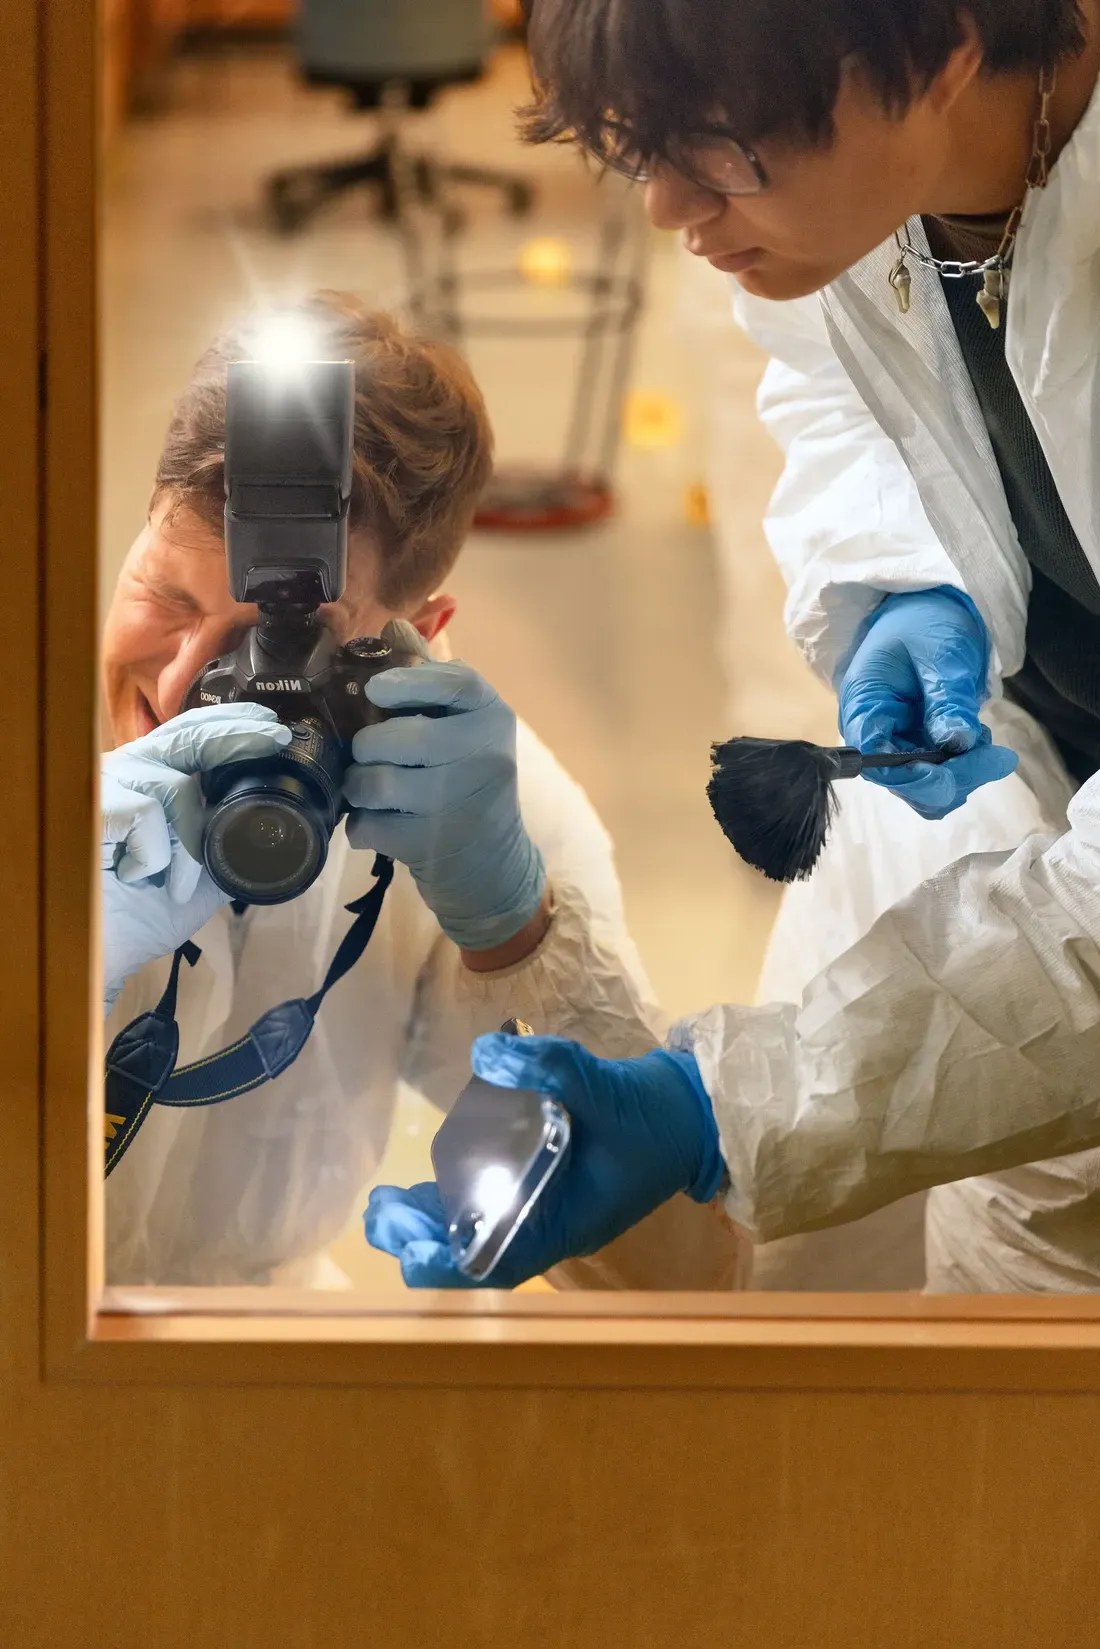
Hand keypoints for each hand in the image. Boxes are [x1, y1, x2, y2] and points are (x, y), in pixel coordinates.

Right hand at [101, 704, 290, 1009]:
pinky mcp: (89, 809)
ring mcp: (100, 788)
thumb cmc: (138, 915)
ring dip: (190, 844)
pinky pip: (146, 813)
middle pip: (183, 738)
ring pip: (174, 788)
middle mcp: (120, 774)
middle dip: (235, 735)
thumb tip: (273, 829)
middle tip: (275, 737)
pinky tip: (138, 878)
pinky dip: (155, 854)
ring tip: (176, 886)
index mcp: (144, 783)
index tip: (270, 724)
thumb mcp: (200, 877)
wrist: (96, 956)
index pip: (186, 738)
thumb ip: (226, 846)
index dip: (227, 725)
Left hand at [343, 653, 545, 950]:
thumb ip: (430, 676)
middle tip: (368, 755)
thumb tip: (396, 626)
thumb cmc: (470, 782)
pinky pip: (368, 824)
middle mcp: (484, 757)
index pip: (455, 683)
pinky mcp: (431, 845)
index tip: (376, 690)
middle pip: (398, 737)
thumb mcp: (463, 726)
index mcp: (492, 717)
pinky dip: (362, 825)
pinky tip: (378, 823)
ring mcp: (457, 804)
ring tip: (367, 789)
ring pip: (374, 782)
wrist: (494, 865)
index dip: (407, 682)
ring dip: (357, 786)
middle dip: (367, 747)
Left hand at [364, 1037, 725, 1287]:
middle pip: (476, 1251)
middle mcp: (550, 1225)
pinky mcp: (548, 1185)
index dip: (446, 1265)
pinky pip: (494, 1204)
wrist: (695, 1112)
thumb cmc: (653, 1115)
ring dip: (434, 1220)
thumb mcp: (604, 1088)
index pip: (498, 1266)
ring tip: (388, 1204)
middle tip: (379, 1215)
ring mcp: (549, 1208)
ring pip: (480, 1230)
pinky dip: (459, 1196)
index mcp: (564, 1223)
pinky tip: (433, 1175)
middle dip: (425, 1238)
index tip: (404, 1249)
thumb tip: (486, 1051)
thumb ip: (549, 1066)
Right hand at [837, 587, 1017, 818]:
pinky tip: (980, 740)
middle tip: (997, 756)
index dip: (912, 777)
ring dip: (963, 774)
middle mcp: (874, 733)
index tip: (953, 773)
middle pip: (905, 782)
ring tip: (988, 740)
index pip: (876, 761)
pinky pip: (941, 774)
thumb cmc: (925, 621)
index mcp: (864, 706)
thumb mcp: (939, 652)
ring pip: (926, 787)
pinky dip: (966, 766)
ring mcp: (896, 742)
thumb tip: (956, 742)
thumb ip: (946, 698)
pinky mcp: (918, 746)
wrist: (930, 608)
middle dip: (952, 778)